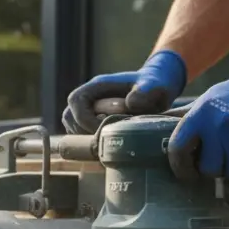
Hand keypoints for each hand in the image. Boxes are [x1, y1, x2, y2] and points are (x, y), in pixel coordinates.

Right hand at [63, 49, 186, 133]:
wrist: (158, 90)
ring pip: (73, 129)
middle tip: (108, 140)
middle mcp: (88, 98)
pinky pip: (82, 136)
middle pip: (70, 118)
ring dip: (88, 139)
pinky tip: (112, 144)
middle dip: (85, 132)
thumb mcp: (155, 86)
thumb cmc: (155, 84)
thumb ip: (145, 92)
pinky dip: (93, 143)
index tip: (104, 129)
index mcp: (97, 86)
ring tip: (110, 142)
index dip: (85, 119)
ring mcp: (88, 111)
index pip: (76, 103)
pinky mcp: (92, 123)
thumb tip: (129, 104)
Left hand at [167, 42, 228, 179]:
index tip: (186, 171)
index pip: (178, 150)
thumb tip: (148, 126)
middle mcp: (220, 126)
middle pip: (209, 169)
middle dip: (215, 167)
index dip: (180, 167)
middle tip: (223, 156)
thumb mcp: (205, 102)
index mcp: (200, 115)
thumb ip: (183, 119)